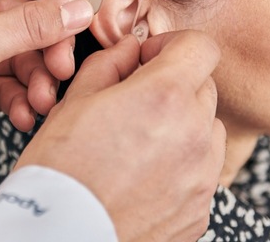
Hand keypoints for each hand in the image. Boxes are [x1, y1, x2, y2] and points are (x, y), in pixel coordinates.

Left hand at [0, 0, 92, 181]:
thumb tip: (75, 9)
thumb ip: (31, 25)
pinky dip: (20, 99)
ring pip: (20, 54)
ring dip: (36, 78)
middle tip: (61, 66)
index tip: (78, 8)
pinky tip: (23, 113)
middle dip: (48, 43)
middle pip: (25, 16)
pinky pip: (7, 85)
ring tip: (40, 99)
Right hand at [15, 32, 225, 240]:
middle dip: (173, 86)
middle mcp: (194, 133)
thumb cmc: (61, 172)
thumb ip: (109, 63)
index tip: (151, 60)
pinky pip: (202, 172)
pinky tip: (143, 175)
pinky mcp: (200, 209)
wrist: (61, 235)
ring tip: (140, 144)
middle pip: (204, 88)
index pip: (201, 47)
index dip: (172, 46)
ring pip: (208, 131)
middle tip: (135, 104)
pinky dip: (181, 167)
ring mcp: (202, 175)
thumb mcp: (73, 101)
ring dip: (183, 126)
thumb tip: (129, 50)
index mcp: (164, 96)